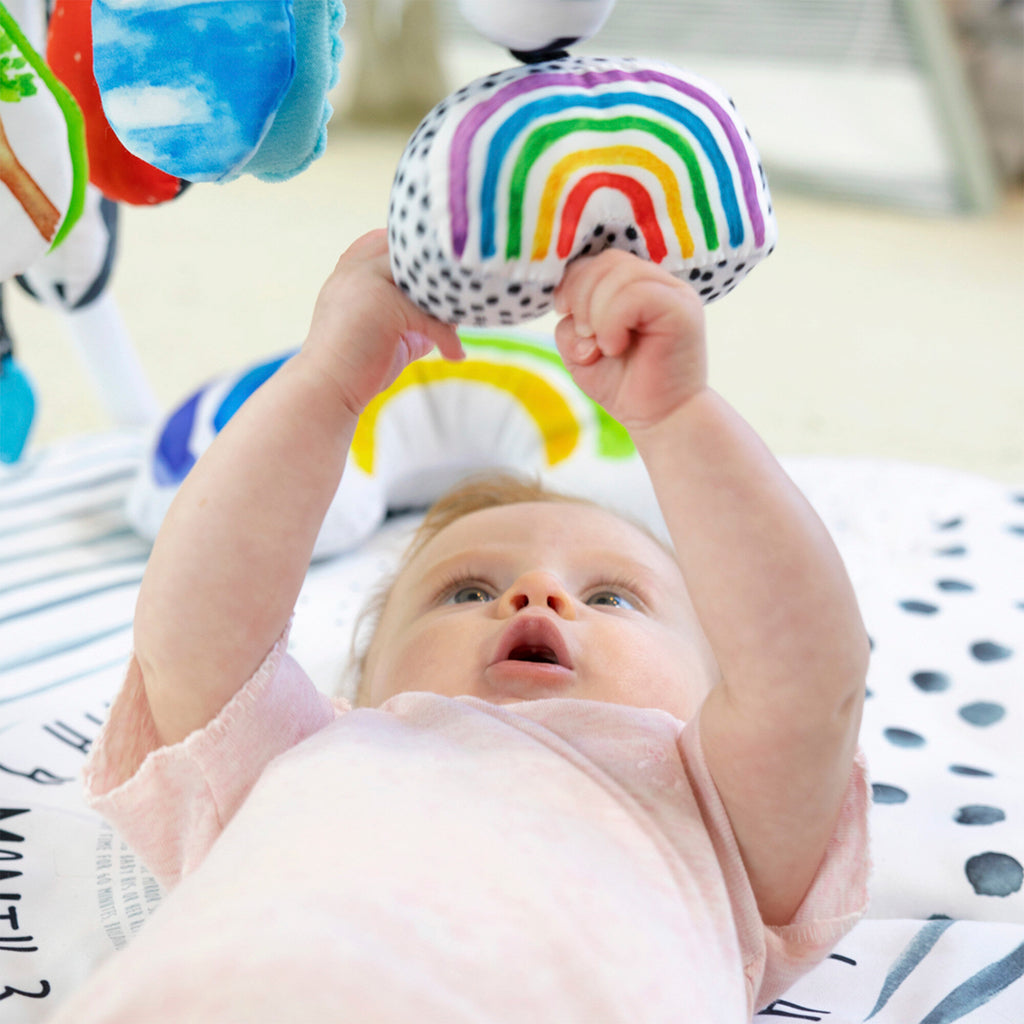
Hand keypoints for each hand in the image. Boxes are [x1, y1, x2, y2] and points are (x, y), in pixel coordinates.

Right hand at [302, 229, 464, 416]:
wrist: (326, 391)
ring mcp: (366, 281)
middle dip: (442, 275)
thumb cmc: (356, 366)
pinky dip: (447, 337)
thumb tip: (453, 316)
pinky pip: (428, 315)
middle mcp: (356, 268)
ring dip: (450, 303)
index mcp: (351, 269)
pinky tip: (455, 355)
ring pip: (425, 281)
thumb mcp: (387, 332)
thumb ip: (413, 315)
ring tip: (466, 322)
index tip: (450, 279)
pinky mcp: (382, 305)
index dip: (424, 259)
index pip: (392, 242)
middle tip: (468, 296)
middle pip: (413, 254)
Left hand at [553, 250, 707, 431]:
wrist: (659, 419)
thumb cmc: (622, 385)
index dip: (573, 282)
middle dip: (581, 296)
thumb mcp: (580, 351)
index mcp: (636, 285)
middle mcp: (659, 283)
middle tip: (585, 337)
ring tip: (603, 346)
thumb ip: (570, 323)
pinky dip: (612, 321)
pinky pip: (635, 294)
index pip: (598, 260)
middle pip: (607, 261)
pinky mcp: (682, 309)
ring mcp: (674, 293)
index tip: (565, 314)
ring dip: (596, 312)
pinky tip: (615, 347)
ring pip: (620, 274)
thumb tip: (571, 309)